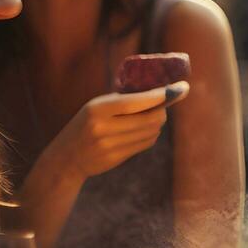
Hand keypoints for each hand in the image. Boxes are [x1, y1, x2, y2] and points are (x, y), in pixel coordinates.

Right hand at [45, 83, 187, 180]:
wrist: (66, 156)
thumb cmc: (85, 124)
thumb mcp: (96, 107)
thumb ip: (122, 101)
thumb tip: (159, 92)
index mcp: (97, 109)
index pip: (137, 101)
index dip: (162, 96)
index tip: (180, 89)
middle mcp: (103, 128)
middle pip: (149, 119)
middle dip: (163, 110)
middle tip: (168, 102)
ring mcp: (109, 145)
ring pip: (150, 132)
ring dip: (158, 122)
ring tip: (155, 115)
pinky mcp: (115, 158)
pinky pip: (145, 144)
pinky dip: (151, 135)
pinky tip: (147, 130)